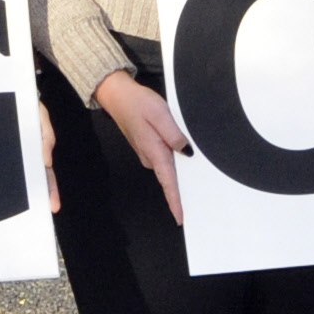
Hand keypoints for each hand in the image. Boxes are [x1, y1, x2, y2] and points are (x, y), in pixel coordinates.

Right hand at [93, 69, 190, 224]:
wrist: (116, 95)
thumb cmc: (138, 103)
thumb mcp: (161, 114)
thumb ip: (175, 134)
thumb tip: (187, 151)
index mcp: (155, 152)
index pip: (168, 182)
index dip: (175, 201)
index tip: (180, 218)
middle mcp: (150, 157)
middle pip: (169, 178)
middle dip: (180, 189)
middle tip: (197, 199)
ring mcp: (146, 152)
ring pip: (167, 168)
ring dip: (177, 172)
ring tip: (194, 172)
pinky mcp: (146, 146)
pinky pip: (163, 158)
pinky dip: (171, 161)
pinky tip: (179, 154)